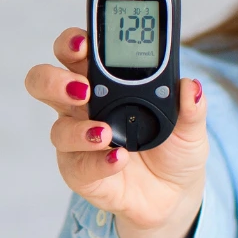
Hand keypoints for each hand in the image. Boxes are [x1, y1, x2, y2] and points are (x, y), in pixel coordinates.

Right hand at [25, 28, 207, 237]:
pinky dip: (98, 163)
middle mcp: (82, 108)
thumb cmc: (174, 150)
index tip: (83, 43)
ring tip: (105, 133)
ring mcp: (78, 141)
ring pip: (58, 129)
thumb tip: (192, 86)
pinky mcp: (81, 173)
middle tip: (82, 88)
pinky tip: (119, 159)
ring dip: (79, 130)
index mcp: (103, 83)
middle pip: (45, 83)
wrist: (174, 194)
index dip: (72, 43)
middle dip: (55, 80)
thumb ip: (192, 107)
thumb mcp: (191, 127)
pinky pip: (79, 167)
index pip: (75, 53)